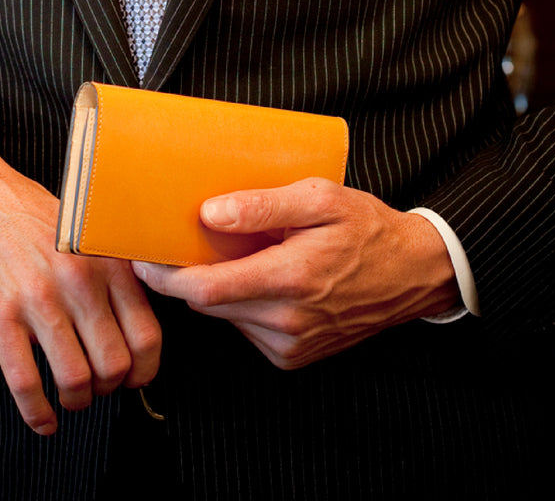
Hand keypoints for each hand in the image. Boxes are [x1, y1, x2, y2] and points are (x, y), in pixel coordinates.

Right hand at [0, 136, 160, 434]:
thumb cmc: (30, 215)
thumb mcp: (86, 232)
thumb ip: (113, 270)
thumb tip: (135, 317)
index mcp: (106, 262)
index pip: (147, 334)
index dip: (145, 369)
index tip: (136, 378)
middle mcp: (78, 282)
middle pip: (114, 364)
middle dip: (109, 389)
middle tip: (99, 388)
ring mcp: (38, 301)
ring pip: (75, 379)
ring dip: (77, 402)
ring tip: (72, 399)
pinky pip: (25, 382)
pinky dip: (37, 412)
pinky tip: (42, 419)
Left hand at [133, 178, 457, 369]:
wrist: (412, 273)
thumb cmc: (367, 230)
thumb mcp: (320, 199)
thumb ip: (263, 205)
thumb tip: (210, 213)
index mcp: (291, 279)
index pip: (205, 290)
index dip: (164, 277)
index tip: (142, 258)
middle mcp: (287, 320)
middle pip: (208, 303)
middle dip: (188, 276)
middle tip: (187, 242)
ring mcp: (291, 343)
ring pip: (225, 315)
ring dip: (219, 287)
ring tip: (242, 254)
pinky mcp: (293, 355)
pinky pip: (246, 327)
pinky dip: (242, 302)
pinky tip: (265, 278)